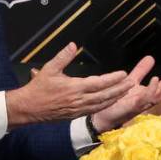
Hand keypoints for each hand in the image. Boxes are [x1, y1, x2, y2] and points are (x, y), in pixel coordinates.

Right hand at [5, 42, 133, 125]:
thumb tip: (73, 45)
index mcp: (74, 88)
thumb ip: (63, 57)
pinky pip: (95, 110)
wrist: (29, 108)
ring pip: (102, 104)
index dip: (113, 79)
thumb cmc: (38, 88)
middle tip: (132, 83)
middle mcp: (79, 100)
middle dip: (120, 89)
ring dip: (116, 98)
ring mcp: (79, 109)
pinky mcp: (76, 115)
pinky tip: (112, 101)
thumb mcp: (49, 69)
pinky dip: (106, 105)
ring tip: (126, 91)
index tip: (123, 74)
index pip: (99, 83)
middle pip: (105, 95)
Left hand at [90, 57, 160, 131]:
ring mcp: (144, 104)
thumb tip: (151, 57)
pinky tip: (156, 79)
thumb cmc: (119, 100)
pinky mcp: (134, 106)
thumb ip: (141, 70)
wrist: (104, 114)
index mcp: (152, 94)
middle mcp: (151, 100)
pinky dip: (153, 89)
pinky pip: (146, 98)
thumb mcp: (132, 81)